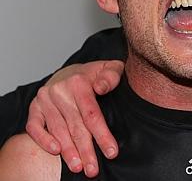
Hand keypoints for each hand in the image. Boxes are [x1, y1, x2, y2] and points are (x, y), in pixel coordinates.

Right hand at [26, 60, 122, 177]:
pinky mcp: (35, 107)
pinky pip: (34, 126)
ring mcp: (45, 99)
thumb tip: (102, 88)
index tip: (111, 152)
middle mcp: (60, 91)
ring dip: (67, 150)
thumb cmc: (94, 74)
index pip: (92, 114)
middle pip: (75, 125)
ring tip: (78, 166)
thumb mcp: (109, 68)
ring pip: (57, 129)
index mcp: (79, 82)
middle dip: (86, 150)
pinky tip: (55, 151)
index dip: (102, 134)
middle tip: (93, 169)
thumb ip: (112, 76)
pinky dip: (43, 140)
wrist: (70, 71)